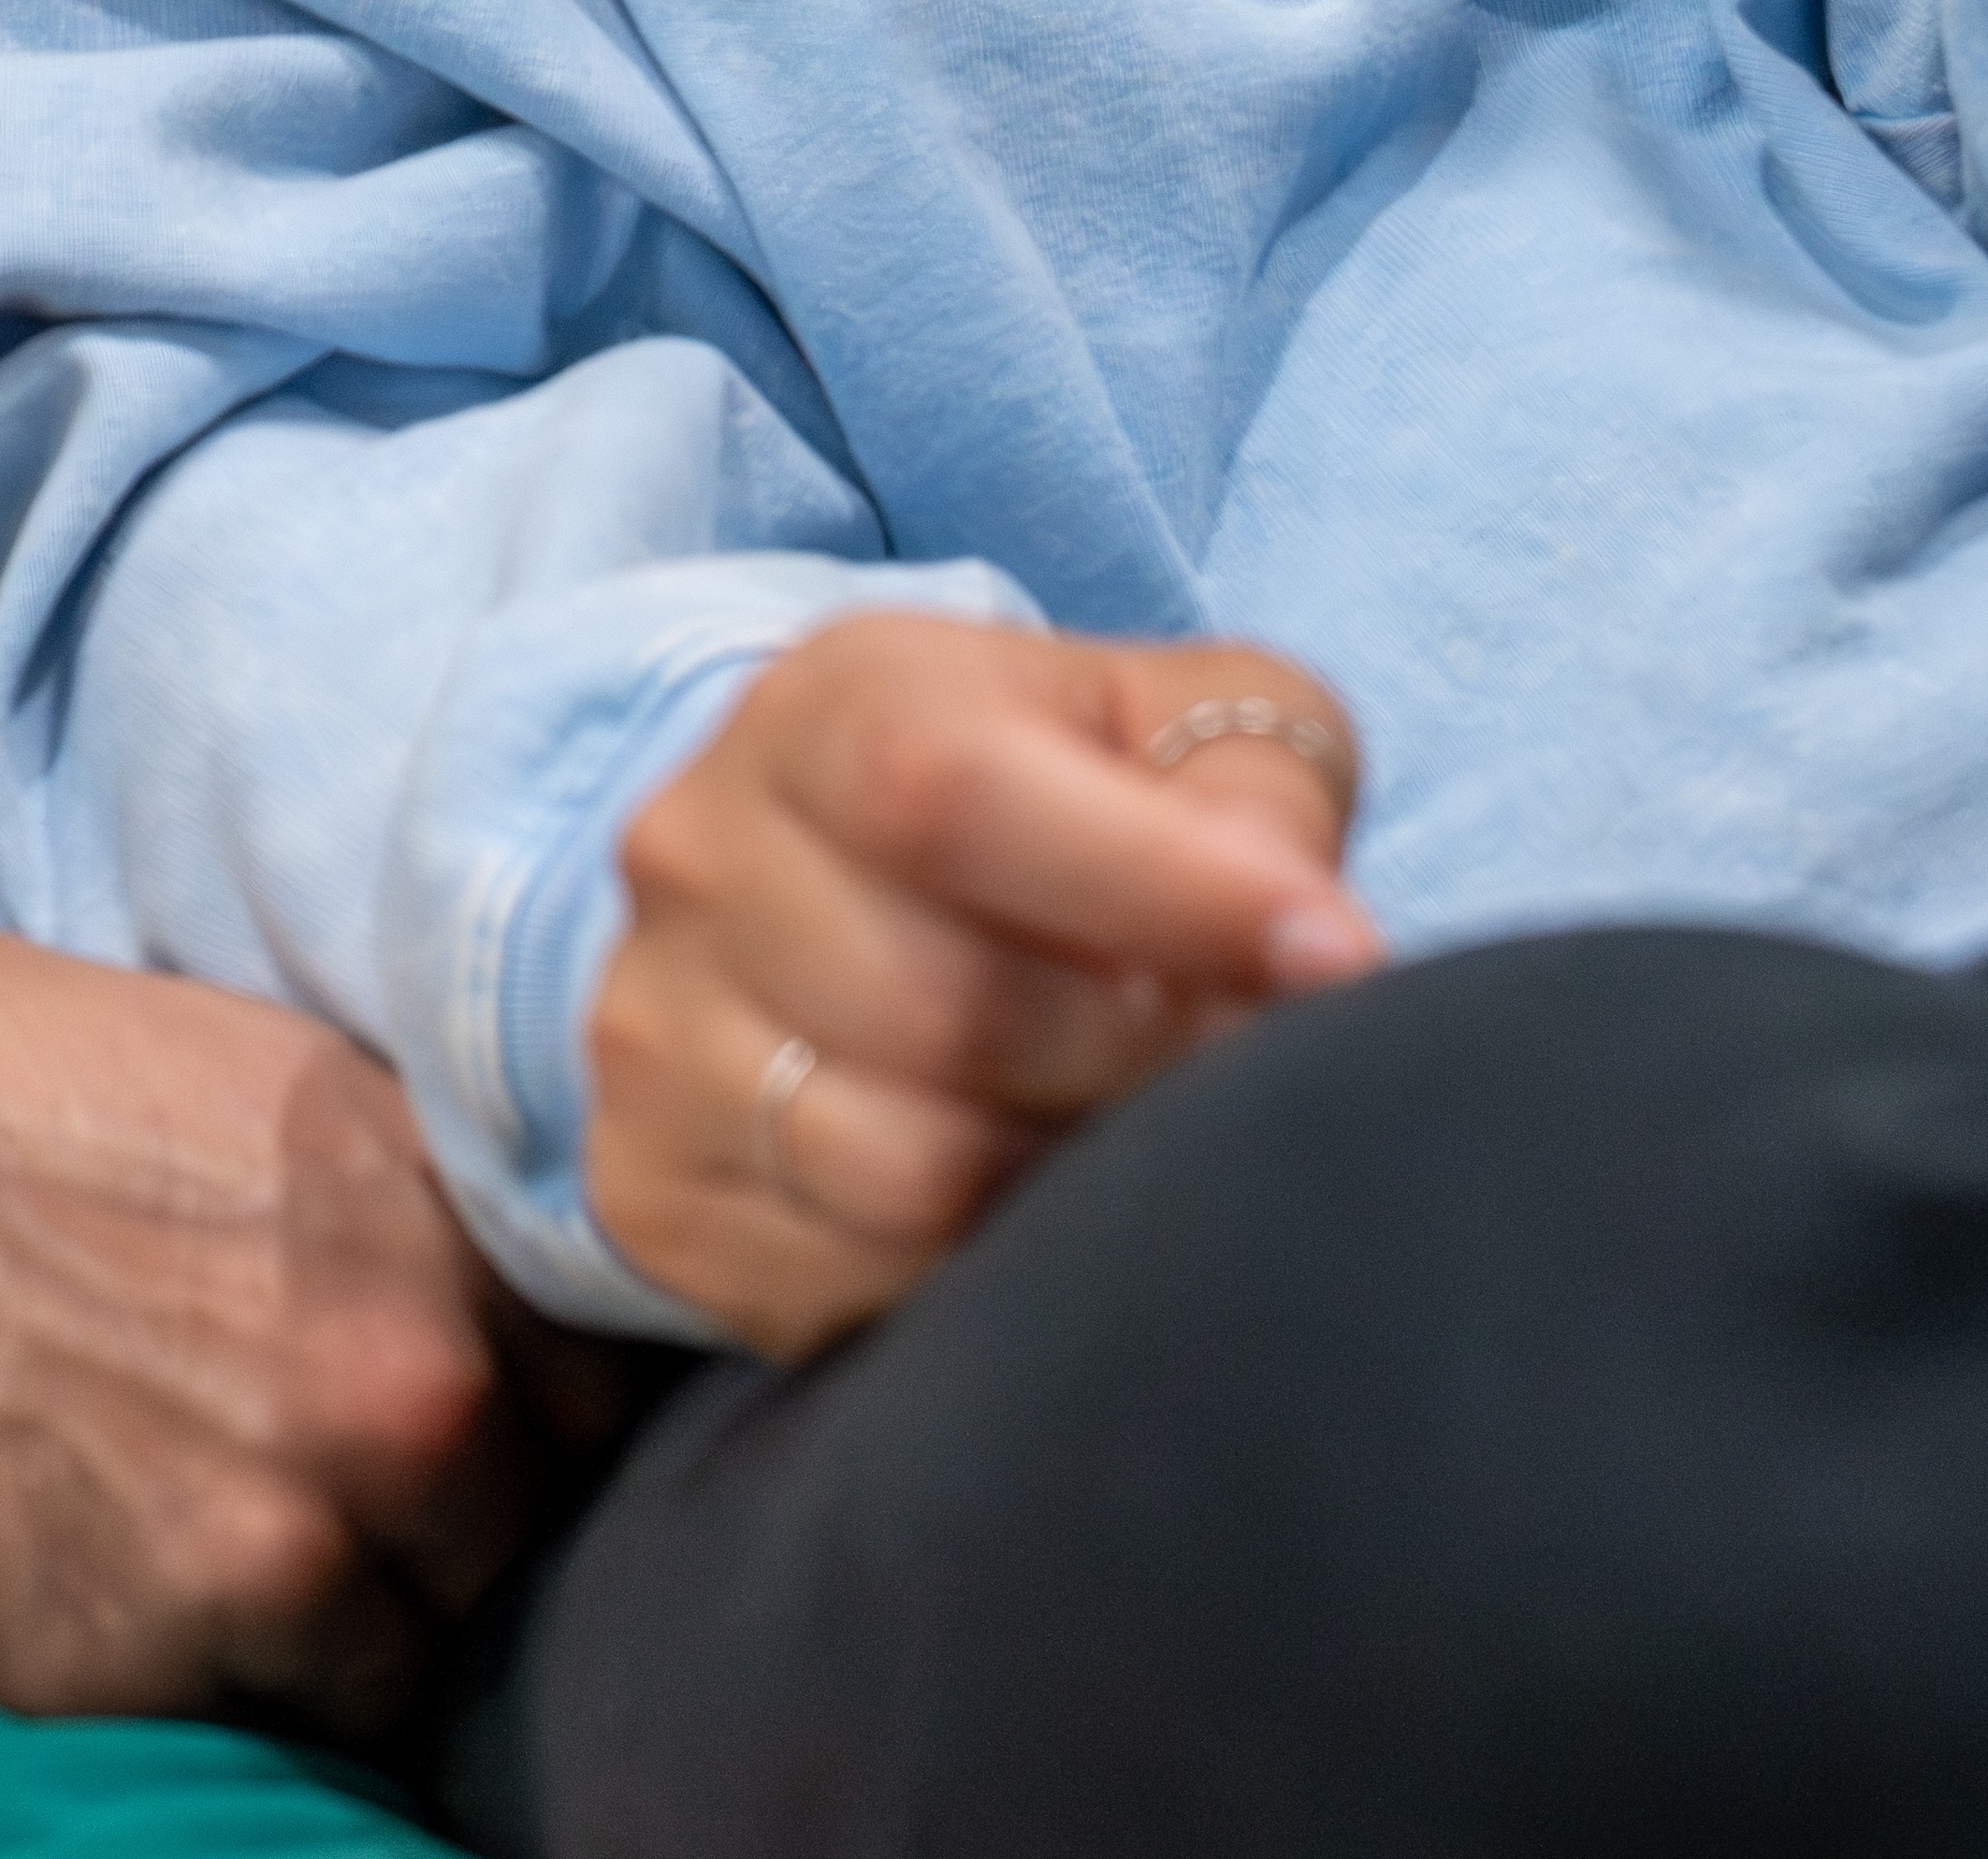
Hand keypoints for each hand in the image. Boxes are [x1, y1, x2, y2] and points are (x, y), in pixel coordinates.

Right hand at [0, 906, 551, 1737]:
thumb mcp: (247, 1074)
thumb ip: (406, 1209)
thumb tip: (505, 1315)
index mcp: (435, 1232)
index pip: (597, 1403)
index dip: (520, 1421)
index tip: (455, 1424)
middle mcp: (395, 1399)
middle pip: (503, 1553)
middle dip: (425, 1539)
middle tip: (302, 1492)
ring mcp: (274, 1556)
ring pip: (385, 1670)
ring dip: (317, 1634)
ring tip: (184, 1545)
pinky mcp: (139, 1677)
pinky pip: (234, 1731)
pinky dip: (177, 1681)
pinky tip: (79, 1570)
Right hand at [580, 618, 1377, 1363]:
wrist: (839, 888)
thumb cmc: (1055, 799)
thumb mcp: (1172, 726)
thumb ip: (1253, 784)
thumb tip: (1302, 925)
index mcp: (828, 702)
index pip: (953, 794)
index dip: (1160, 888)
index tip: (1337, 956)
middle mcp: (700, 850)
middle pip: (945, 1009)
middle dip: (1140, 1058)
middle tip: (1230, 1059)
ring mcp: (652, 1027)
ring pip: (902, 1170)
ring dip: (1068, 1176)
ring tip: (1129, 1126)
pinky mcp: (650, 1188)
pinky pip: (845, 1285)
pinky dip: (976, 1273)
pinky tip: (1031, 1201)